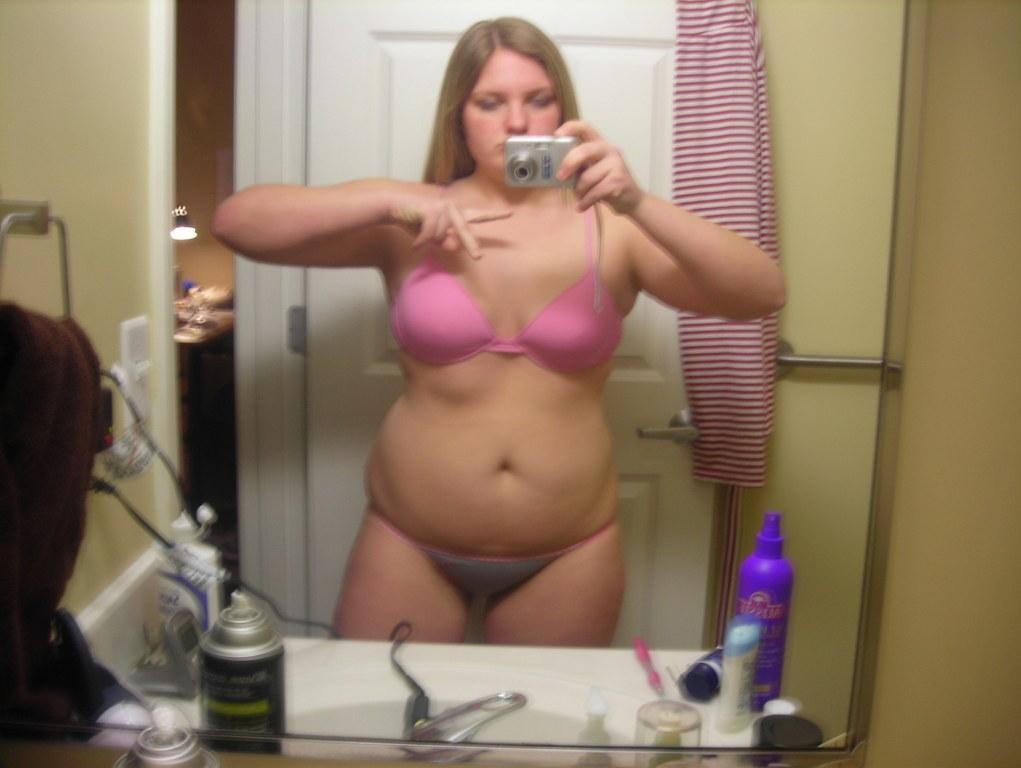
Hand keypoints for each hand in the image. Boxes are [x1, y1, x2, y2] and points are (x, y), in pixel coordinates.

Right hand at [389, 198, 510, 258]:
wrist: (393, 207)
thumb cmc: (414, 221)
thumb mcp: (432, 237)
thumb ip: (445, 241)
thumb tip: (454, 246)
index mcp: (455, 214)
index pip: (478, 216)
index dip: (494, 216)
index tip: (510, 214)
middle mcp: (452, 208)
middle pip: (464, 231)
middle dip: (470, 244)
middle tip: (478, 257)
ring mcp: (442, 207)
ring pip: (441, 236)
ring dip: (429, 240)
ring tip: (419, 236)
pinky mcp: (431, 209)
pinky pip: (430, 235)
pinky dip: (421, 241)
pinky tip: (414, 242)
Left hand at [555, 121, 643, 213]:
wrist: (631, 200)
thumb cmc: (606, 184)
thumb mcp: (592, 170)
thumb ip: (578, 165)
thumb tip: (557, 169)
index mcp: (600, 144)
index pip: (585, 127)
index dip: (570, 128)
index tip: (557, 135)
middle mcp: (609, 150)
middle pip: (584, 151)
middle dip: (569, 164)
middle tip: (560, 177)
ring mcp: (616, 164)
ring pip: (587, 178)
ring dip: (579, 191)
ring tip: (580, 197)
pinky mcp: (619, 181)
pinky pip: (594, 192)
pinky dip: (585, 202)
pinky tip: (582, 206)